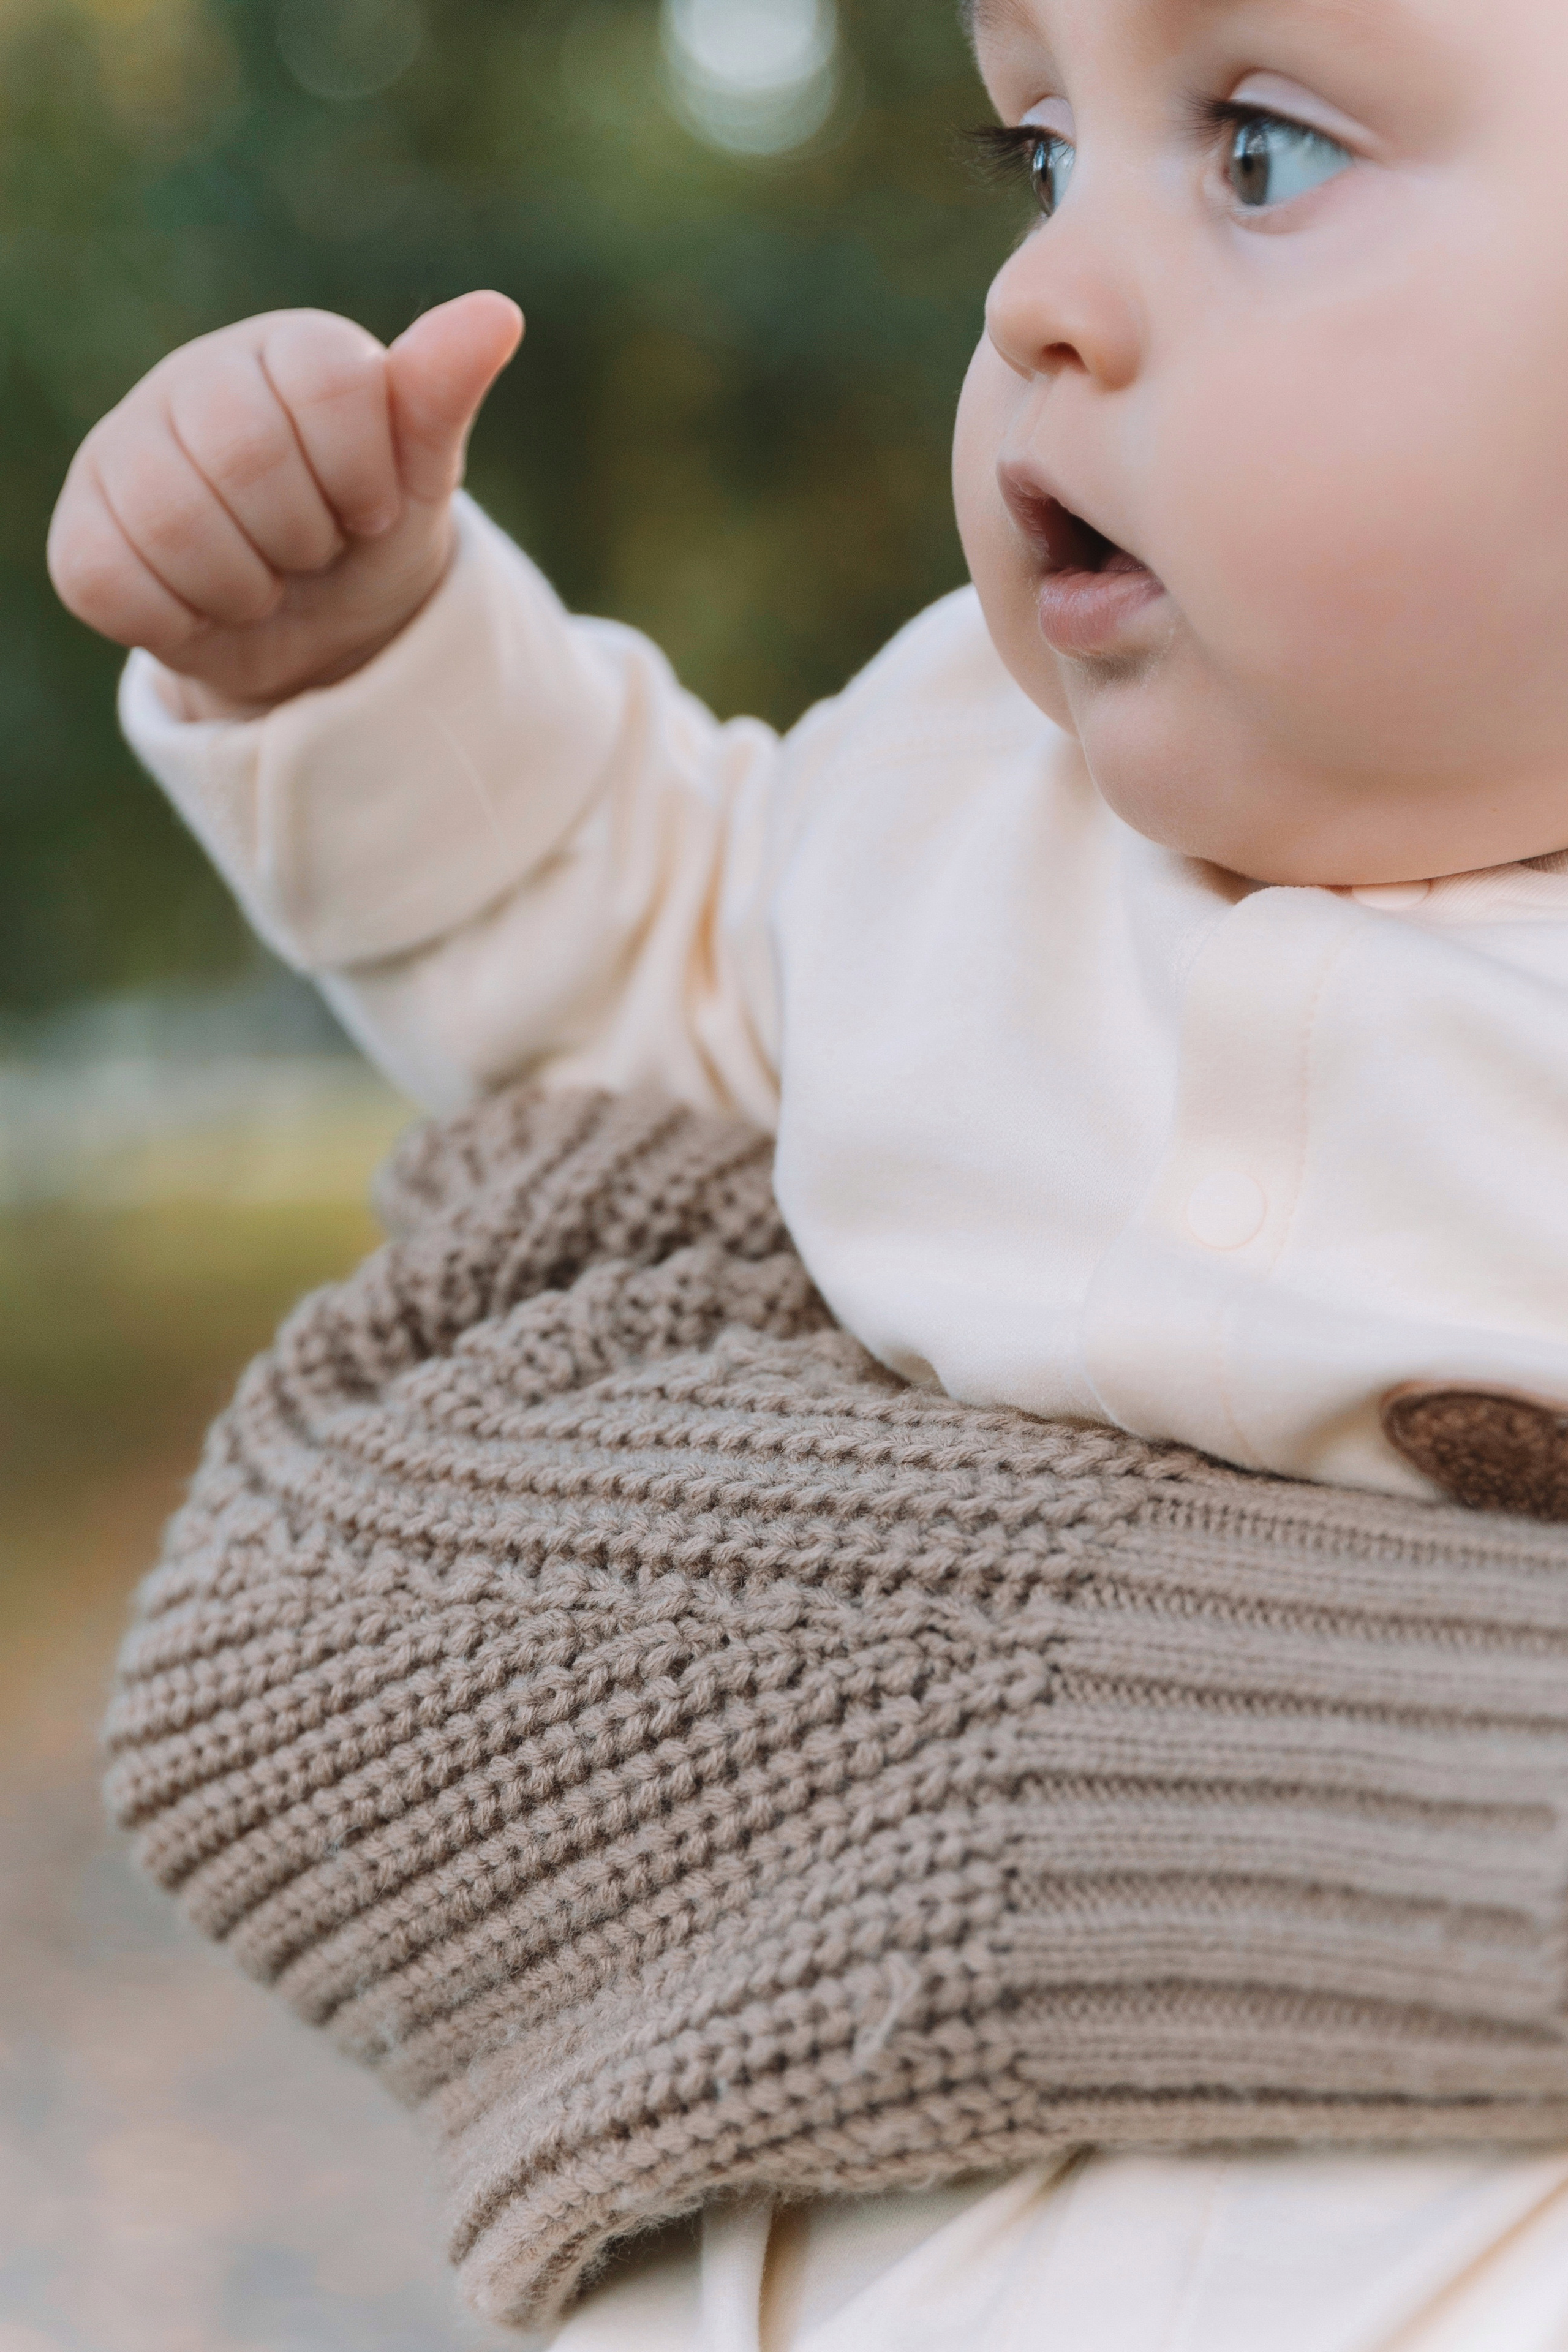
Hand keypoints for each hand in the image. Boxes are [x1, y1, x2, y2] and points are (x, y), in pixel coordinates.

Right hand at [47, 290, 522, 714]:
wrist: (315, 632)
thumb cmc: (367, 536)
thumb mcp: (420, 480)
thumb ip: (440, 399)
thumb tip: (498, 314)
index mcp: (287, 350)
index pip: (327, 383)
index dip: (361, 475)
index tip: (369, 510)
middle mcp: (193, 381)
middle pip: (245, 454)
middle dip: (302, 535)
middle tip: (312, 550)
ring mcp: (123, 451)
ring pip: (171, 520)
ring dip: (245, 584)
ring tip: (265, 577)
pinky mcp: (81, 530)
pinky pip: (113, 580)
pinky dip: (181, 619)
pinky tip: (206, 604)